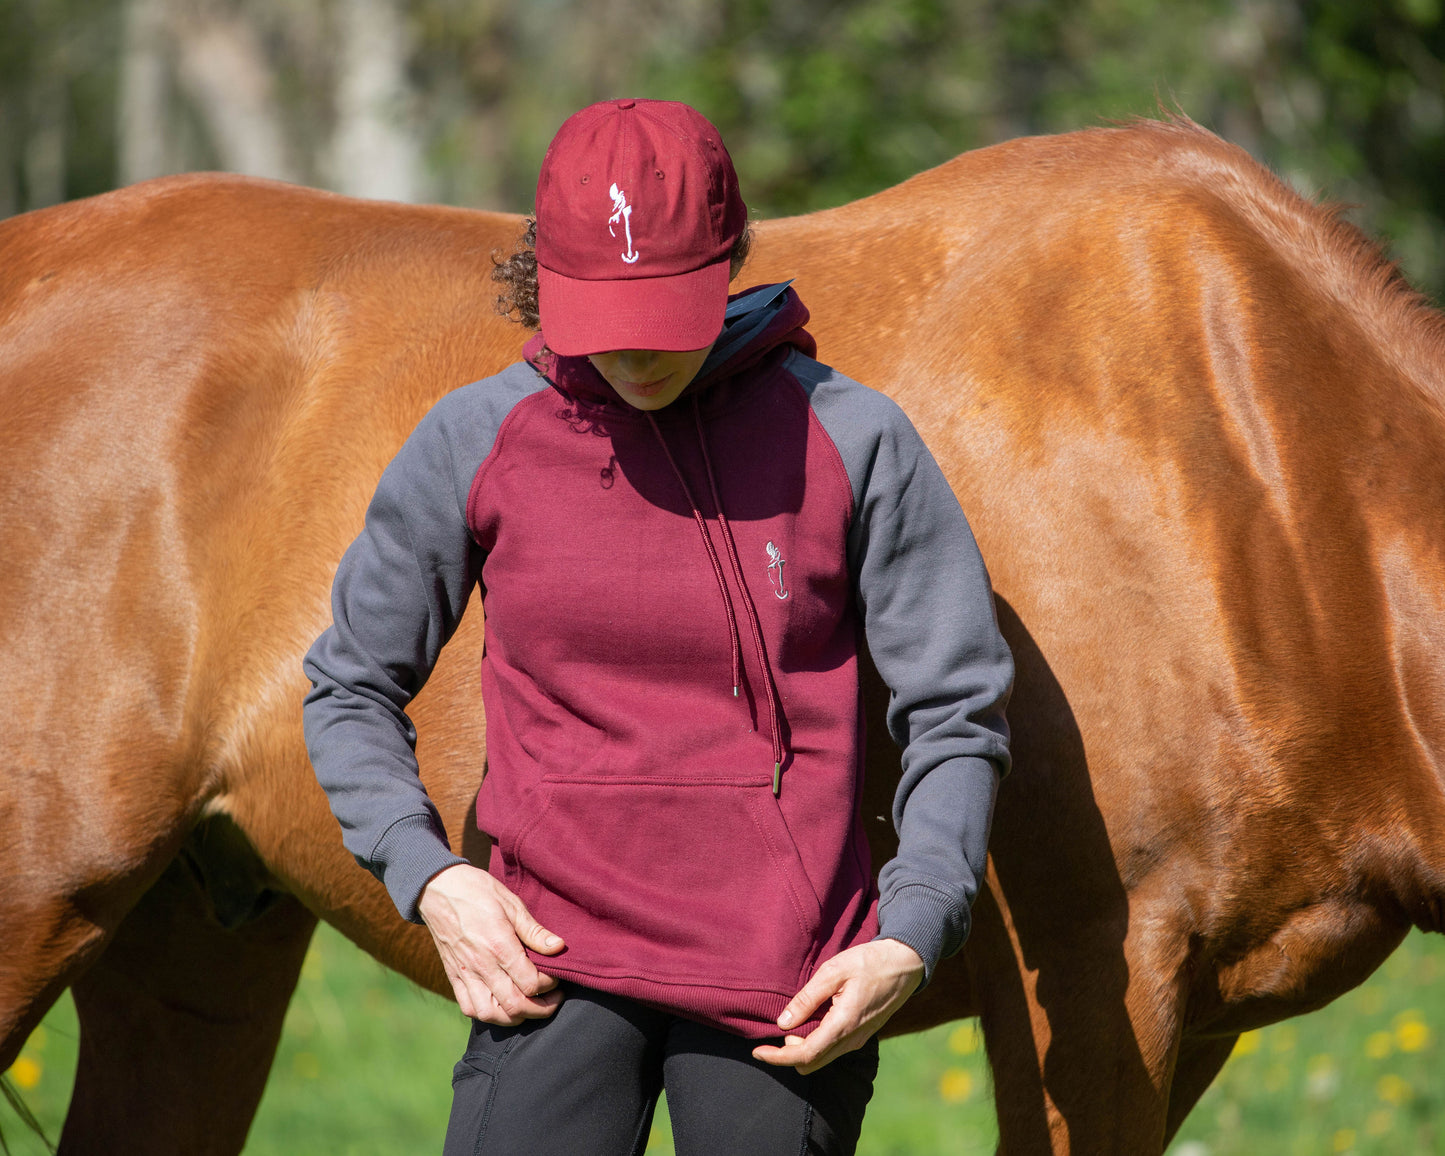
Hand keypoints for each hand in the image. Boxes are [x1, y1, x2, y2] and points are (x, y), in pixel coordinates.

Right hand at [417, 862, 565, 1024]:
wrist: (438, 888)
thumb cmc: (478, 891)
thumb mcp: (511, 903)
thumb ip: (534, 931)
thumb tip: (559, 947)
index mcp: (499, 946)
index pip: (530, 983)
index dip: (550, 984)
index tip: (557, 975)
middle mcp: (482, 965)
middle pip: (515, 1005)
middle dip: (541, 1008)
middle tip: (554, 998)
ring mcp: (465, 974)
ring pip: (492, 1014)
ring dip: (515, 1017)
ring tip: (530, 1006)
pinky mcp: (454, 976)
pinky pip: (469, 1008)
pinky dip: (489, 1015)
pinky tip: (502, 1004)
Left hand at [751, 938, 924, 1074]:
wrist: (905, 964)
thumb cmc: (869, 962)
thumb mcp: (834, 971)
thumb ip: (807, 998)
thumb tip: (783, 1024)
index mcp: (843, 1024)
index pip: (805, 1055)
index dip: (778, 1057)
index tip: (757, 1051)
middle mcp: (852, 1040)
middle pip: (811, 1064)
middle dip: (788, 1053)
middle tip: (779, 1026)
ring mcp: (859, 1040)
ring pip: (822, 1058)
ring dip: (803, 1047)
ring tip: (797, 1018)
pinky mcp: (862, 1036)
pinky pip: (833, 1049)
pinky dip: (816, 1042)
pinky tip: (812, 1020)